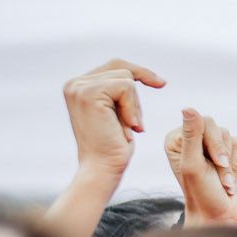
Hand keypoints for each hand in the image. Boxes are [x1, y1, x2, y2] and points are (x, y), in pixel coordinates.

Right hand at [61, 59, 164, 178]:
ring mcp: (79, 87)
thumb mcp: (118, 114)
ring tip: (129, 128)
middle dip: (137, 95)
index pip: (113, 67)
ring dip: (135, 106)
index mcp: (78, 87)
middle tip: (138, 125)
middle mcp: (75, 84)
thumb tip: (143, 76)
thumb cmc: (112, 149)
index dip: (139, 73)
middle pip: (121, 68)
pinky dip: (133, 108)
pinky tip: (129, 127)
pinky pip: (126, 87)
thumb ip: (120, 95)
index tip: (162, 84)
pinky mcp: (89, 93)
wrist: (101, 169)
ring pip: (126, 79)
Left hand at [166, 109, 236, 226]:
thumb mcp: (193, 166)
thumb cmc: (201, 196)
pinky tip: (234, 181)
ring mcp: (216, 149)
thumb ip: (191, 136)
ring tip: (226, 185)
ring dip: (234, 167)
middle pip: (222, 130)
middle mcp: (196, 140)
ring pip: (235, 139)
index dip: (214, 143)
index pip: (205, 122)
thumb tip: (188, 107)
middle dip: (225, 158)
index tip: (214, 164)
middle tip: (221, 180)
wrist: (220, 219)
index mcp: (179, 139)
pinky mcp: (234, 156)